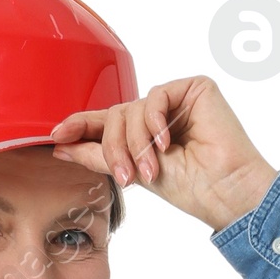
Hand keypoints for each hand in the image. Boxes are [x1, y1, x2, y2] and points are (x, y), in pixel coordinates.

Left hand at [49, 75, 278, 233]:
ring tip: (152, 169)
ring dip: (136, 143)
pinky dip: (155, 122)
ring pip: (133, 108)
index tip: (55, 136)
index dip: (80, 126)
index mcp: (145, 132)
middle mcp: (159, 113)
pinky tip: (166, 143)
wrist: (224, 191)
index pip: (108, 123)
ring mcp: (176, 99)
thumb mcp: (133, 172)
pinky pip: (156, 95)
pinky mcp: (194, 87)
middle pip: (116, 115)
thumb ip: (98, 156)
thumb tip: (61, 147)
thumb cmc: (191, 188)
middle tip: (127, 177)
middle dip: (115, 147)